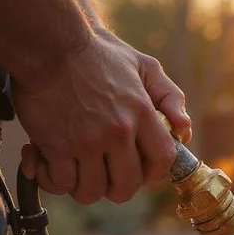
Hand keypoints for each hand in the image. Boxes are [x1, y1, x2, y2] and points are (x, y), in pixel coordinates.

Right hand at [14, 30, 191, 203]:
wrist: (49, 43)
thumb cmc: (97, 54)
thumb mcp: (144, 66)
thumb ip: (170, 97)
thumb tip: (185, 132)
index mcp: (141, 113)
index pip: (162, 161)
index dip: (154, 174)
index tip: (142, 172)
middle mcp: (117, 132)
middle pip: (126, 187)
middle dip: (117, 187)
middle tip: (105, 174)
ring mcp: (86, 142)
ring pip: (91, 191)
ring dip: (83, 186)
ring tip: (76, 170)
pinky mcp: (56, 146)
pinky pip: (59, 183)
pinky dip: (53, 180)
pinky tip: (48, 163)